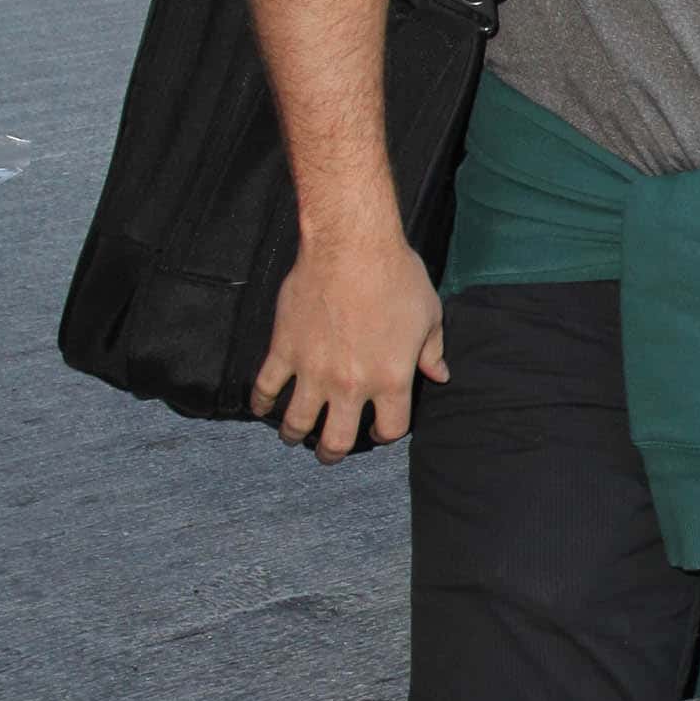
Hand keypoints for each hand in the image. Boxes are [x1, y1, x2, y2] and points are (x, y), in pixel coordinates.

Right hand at [250, 229, 447, 463]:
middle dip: (333, 452)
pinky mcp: (283, 351)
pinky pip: (264, 389)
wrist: (352, 248)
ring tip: (297, 434)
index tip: (380, 430)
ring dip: (295, 434)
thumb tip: (439, 375)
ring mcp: (313, 371)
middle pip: (337, 440)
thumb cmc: (397, 277)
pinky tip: (263, 407)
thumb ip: (432, 351)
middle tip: (330, 451)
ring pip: (296, 424)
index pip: (390, 428)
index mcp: (391, 378)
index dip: (386, 434)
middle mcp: (350, 384)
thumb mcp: (428, 314)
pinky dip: (260, 403)